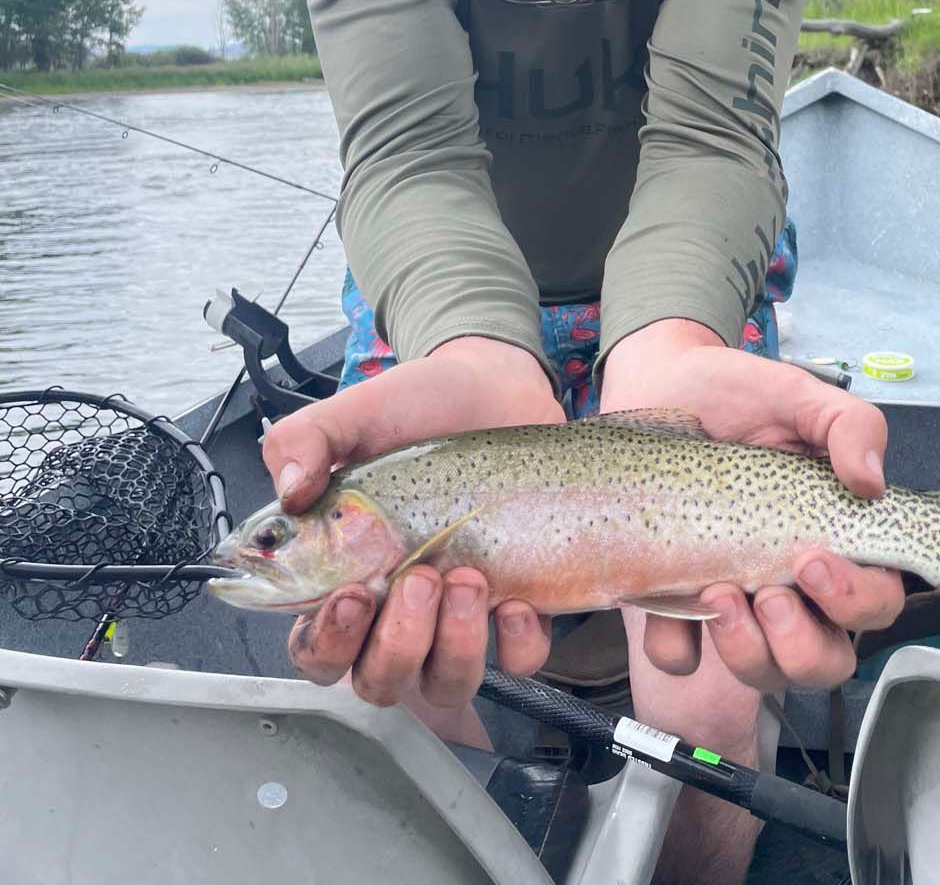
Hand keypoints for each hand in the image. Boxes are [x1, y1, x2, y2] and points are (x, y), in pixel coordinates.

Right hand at [261, 337, 562, 706]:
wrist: (495, 385)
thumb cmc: (417, 408)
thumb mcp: (354, 415)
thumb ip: (304, 441)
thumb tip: (289, 490)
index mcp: (346, 575)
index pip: (318, 651)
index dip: (328, 643)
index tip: (351, 594)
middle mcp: (397, 610)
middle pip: (380, 681)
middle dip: (398, 644)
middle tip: (418, 576)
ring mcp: (458, 614)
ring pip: (446, 685)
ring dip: (455, 645)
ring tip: (468, 576)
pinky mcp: (518, 603)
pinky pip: (519, 661)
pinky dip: (517, 643)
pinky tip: (514, 597)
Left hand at [600, 328, 904, 691]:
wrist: (660, 379)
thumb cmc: (737, 393)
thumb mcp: (801, 395)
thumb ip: (850, 425)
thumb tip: (872, 484)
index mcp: (831, 540)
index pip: (873, 602)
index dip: (855, 601)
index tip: (811, 561)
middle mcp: (789, 583)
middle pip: (823, 661)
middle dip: (801, 647)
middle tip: (770, 595)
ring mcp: (734, 598)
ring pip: (760, 672)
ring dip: (744, 650)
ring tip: (718, 591)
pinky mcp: (674, 602)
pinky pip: (680, 655)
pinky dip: (675, 642)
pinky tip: (667, 597)